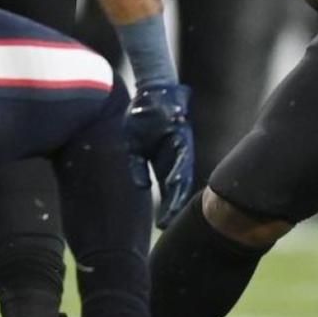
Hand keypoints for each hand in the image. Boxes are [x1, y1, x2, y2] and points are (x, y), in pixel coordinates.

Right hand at [124, 83, 195, 228]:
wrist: (152, 91)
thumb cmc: (143, 118)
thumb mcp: (135, 147)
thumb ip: (138, 167)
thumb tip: (142, 187)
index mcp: (165, 162)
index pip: (169, 189)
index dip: (167, 206)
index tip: (162, 224)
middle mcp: (177, 158)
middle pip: (179, 187)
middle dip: (174, 206)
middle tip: (169, 225)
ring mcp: (181, 147)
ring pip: (183, 175)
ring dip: (179, 192)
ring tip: (175, 211)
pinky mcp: (182, 136)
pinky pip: (182, 155)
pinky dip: (179, 169)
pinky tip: (176, 183)